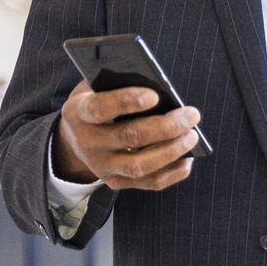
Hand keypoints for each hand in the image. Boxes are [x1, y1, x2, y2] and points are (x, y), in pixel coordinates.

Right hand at [53, 80, 200, 190]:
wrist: (75, 139)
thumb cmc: (95, 103)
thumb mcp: (95, 88)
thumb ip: (117, 83)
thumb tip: (157, 84)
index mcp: (79, 113)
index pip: (100, 108)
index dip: (127, 101)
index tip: (155, 96)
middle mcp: (88, 143)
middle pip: (128, 137)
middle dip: (164, 127)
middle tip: (191, 115)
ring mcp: (101, 166)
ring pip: (139, 166)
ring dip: (170, 151)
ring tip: (192, 137)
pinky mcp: (115, 182)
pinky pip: (147, 183)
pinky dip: (172, 173)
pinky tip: (187, 160)